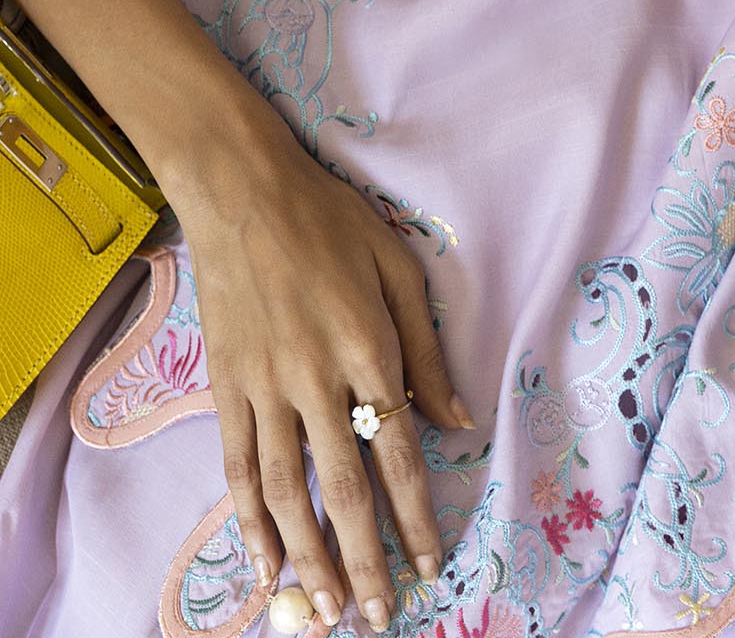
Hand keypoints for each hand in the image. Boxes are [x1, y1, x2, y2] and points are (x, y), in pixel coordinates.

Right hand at [171, 114, 471, 632]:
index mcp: (368, 346)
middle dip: (363, 559)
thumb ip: (428, 351)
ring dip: (307, 557)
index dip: (413, 516)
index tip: (428, 564)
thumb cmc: (331, 220)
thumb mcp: (398, 267)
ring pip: (286, 491)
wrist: (243, 190)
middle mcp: (316, 377)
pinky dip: (249, 521)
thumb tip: (458, 421)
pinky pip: (238, 467)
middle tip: (378, 615)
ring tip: (324, 610)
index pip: (397, 450)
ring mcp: (264, 386)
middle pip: (344, 487)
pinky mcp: (225, 387)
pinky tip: (263, 562)